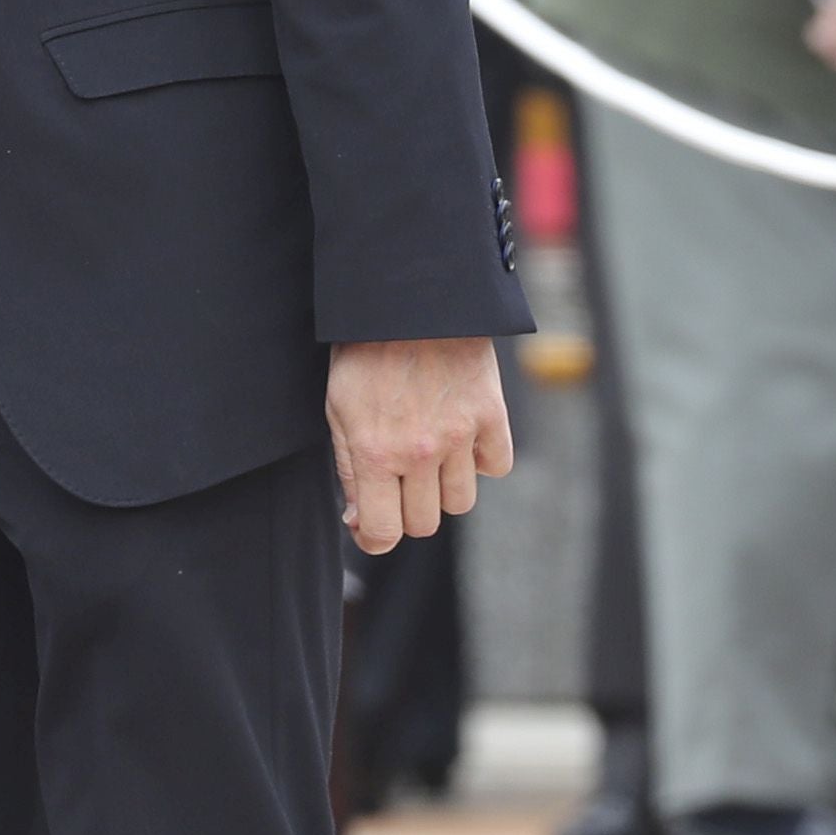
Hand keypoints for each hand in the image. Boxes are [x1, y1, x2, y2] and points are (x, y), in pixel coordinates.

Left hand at [326, 335, 512, 554]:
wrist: (411, 297)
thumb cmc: (365, 352)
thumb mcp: (338, 409)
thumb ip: (349, 469)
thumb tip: (360, 521)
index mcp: (374, 452)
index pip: (383, 532)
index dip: (375, 537)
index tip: (373, 525)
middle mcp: (419, 452)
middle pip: (425, 523)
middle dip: (408, 508)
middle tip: (399, 478)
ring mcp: (459, 435)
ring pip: (461, 502)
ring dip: (444, 486)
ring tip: (430, 452)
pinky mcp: (491, 414)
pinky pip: (496, 466)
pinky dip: (482, 459)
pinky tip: (462, 436)